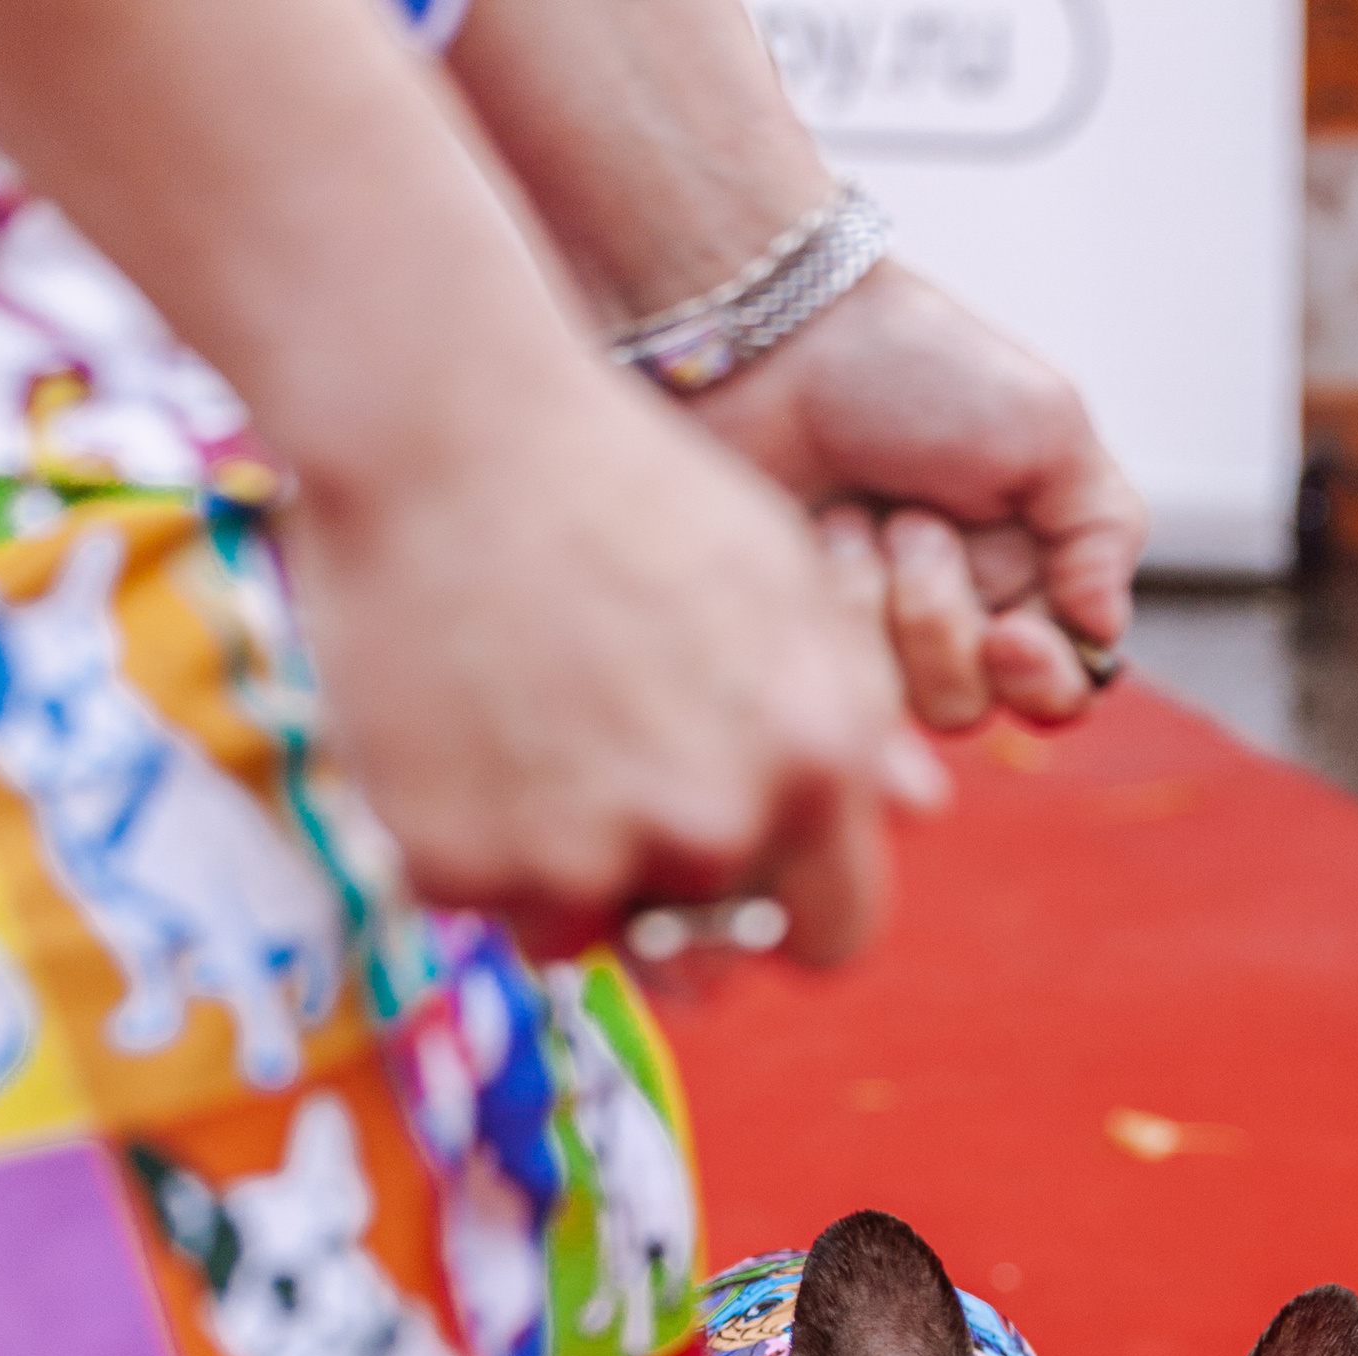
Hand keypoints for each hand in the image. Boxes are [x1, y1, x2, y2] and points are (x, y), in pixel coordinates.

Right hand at [286, 347, 943, 962]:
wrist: (441, 420)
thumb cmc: (622, 488)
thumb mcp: (780, 582)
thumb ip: (848, 710)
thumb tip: (915, 815)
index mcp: (813, 762)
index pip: (835, 934)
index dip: (787, 913)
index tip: (747, 883)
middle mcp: (711, 824)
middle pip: (701, 933)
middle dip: (663, 877)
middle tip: (602, 764)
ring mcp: (582, 853)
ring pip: (580, 926)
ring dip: (554, 862)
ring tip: (522, 726)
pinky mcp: (460, 861)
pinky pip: (478, 895)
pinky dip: (462, 837)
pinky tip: (454, 727)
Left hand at [700, 262, 1146, 727]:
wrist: (783, 340)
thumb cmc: (916, 366)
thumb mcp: (1048, 425)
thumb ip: (1103, 532)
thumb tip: (1107, 628)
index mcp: (1034, 572)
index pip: (1065, 686)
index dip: (1044, 680)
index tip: (1011, 634)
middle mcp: (964, 613)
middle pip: (983, 702)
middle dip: (946, 619)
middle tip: (915, 524)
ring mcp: (883, 631)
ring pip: (908, 699)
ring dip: (889, 602)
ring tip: (864, 515)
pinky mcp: (816, 635)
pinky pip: (839, 678)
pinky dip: (837, 597)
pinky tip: (822, 530)